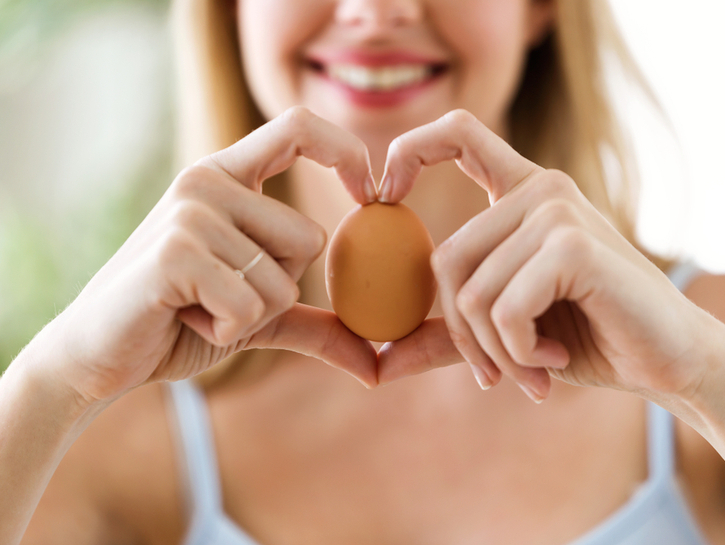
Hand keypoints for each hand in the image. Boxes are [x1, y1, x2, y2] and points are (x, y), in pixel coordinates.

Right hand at [34, 106, 378, 406]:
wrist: (100, 355)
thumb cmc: (181, 324)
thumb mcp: (258, 317)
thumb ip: (315, 325)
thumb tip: (376, 365)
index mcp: (227, 176)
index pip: (299, 127)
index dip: (346, 151)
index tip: (370, 194)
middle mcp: (208, 180)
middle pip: (310, 239)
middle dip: (279, 289)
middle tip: (220, 294)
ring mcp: (191, 210)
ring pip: (283, 279)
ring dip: (250, 315)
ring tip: (196, 306)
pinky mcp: (177, 250)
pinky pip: (251, 305)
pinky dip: (227, 330)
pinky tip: (184, 319)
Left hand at [376, 110, 714, 402]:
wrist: (665, 361)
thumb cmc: (584, 336)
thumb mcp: (503, 333)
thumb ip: (446, 336)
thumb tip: (378, 361)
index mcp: (521, 193)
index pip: (459, 133)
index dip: (409, 149)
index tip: (382, 195)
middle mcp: (539, 190)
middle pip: (445, 259)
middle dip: (464, 334)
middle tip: (493, 374)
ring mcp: (556, 211)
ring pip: (471, 291)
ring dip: (494, 350)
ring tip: (531, 368)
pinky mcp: (572, 245)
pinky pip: (504, 309)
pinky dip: (518, 352)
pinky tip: (553, 359)